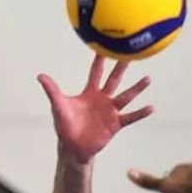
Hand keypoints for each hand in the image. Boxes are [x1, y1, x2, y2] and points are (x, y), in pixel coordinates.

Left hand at [39, 55, 153, 163]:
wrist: (72, 147)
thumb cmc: (65, 126)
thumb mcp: (58, 105)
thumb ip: (52, 90)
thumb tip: (40, 76)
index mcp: (90, 92)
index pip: (96, 72)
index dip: (100, 60)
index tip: (107, 45)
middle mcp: (102, 99)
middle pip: (114, 79)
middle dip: (122, 67)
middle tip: (132, 53)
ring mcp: (110, 111)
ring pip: (126, 96)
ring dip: (136, 88)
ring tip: (148, 78)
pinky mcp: (115, 125)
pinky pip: (130, 117)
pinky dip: (140, 113)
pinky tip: (151, 107)